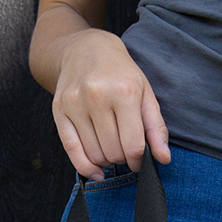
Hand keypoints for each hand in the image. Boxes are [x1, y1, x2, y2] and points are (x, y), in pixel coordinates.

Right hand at [52, 28, 169, 178]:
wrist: (86, 49)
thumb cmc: (120, 74)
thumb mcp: (145, 94)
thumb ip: (156, 128)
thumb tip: (163, 158)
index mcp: (124, 92)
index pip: (133, 146)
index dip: (139, 161)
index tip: (139, 160)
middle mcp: (97, 96)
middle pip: (114, 153)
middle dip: (123, 159)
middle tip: (124, 149)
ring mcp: (75, 103)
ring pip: (95, 155)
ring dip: (106, 161)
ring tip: (110, 147)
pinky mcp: (58, 110)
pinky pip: (71, 150)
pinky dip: (86, 167)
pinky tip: (96, 172)